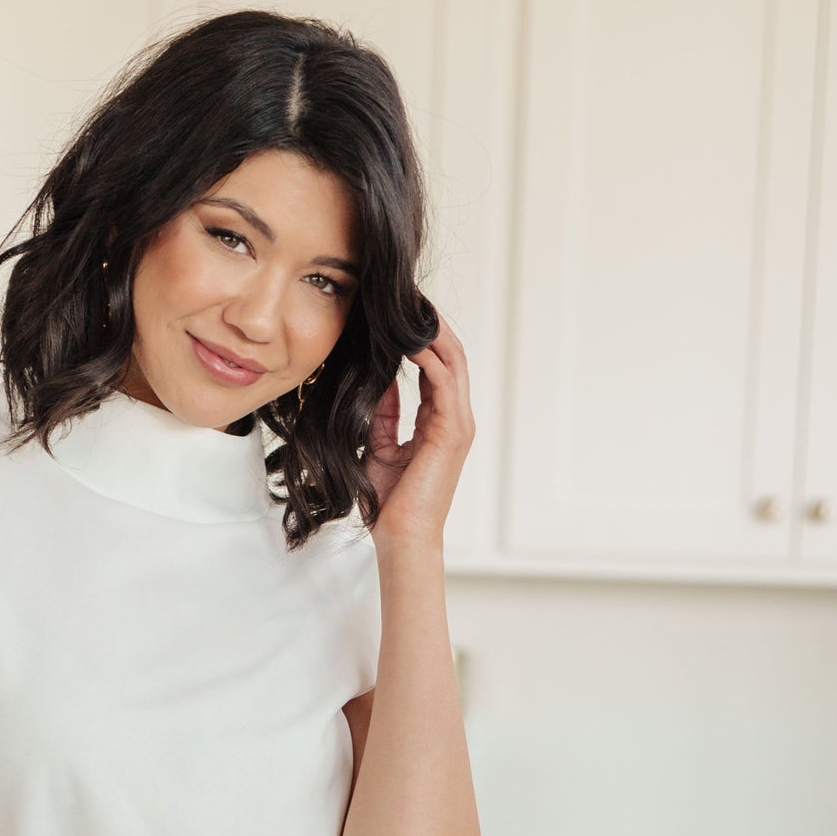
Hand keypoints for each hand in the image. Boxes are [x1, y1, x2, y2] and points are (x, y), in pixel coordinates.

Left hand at [366, 325, 474, 550]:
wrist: (401, 537)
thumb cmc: (389, 503)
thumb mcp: (380, 445)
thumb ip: (384, 412)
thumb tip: (379, 377)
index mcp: (441, 422)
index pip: (437, 367)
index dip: (421, 338)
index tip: (400, 315)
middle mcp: (455, 419)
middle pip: (451, 357)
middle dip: (431, 325)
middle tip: (408, 298)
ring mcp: (458, 424)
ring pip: (453, 363)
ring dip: (433, 333)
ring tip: (411, 309)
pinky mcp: (452, 432)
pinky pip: (445, 383)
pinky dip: (430, 358)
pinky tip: (410, 342)